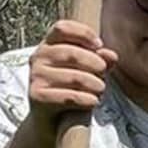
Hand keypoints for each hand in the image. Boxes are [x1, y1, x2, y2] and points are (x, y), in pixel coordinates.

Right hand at [28, 19, 117, 139]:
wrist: (52, 119)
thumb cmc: (71, 88)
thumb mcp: (87, 71)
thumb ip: (100, 60)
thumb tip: (111, 55)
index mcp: (49, 44)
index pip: (62, 28)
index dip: (83, 33)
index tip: (99, 45)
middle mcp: (38, 57)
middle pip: (72, 53)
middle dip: (94, 63)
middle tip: (103, 72)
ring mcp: (35, 76)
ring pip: (74, 77)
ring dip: (94, 84)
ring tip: (101, 89)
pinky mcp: (37, 96)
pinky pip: (69, 96)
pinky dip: (87, 99)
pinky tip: (93, 101)